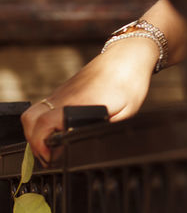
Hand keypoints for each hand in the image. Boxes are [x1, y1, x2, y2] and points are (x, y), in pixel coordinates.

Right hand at [21, 37, 158, 165]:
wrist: (128, 55)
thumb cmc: (129, 80)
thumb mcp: (125, 113)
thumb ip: (106, 130)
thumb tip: (94, 147)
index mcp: (78, 104)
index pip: (44, 125)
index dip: (42, 145)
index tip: (52, 157)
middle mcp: (65, 97)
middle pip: (30, 119)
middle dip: (34, 142)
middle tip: (49, 155)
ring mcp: (63, 92)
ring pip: (35, 112)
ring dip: (36, 131)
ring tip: (51, 145)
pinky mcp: (65, 89)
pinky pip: (45, 106)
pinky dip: (44, 121)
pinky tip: (59, 130)